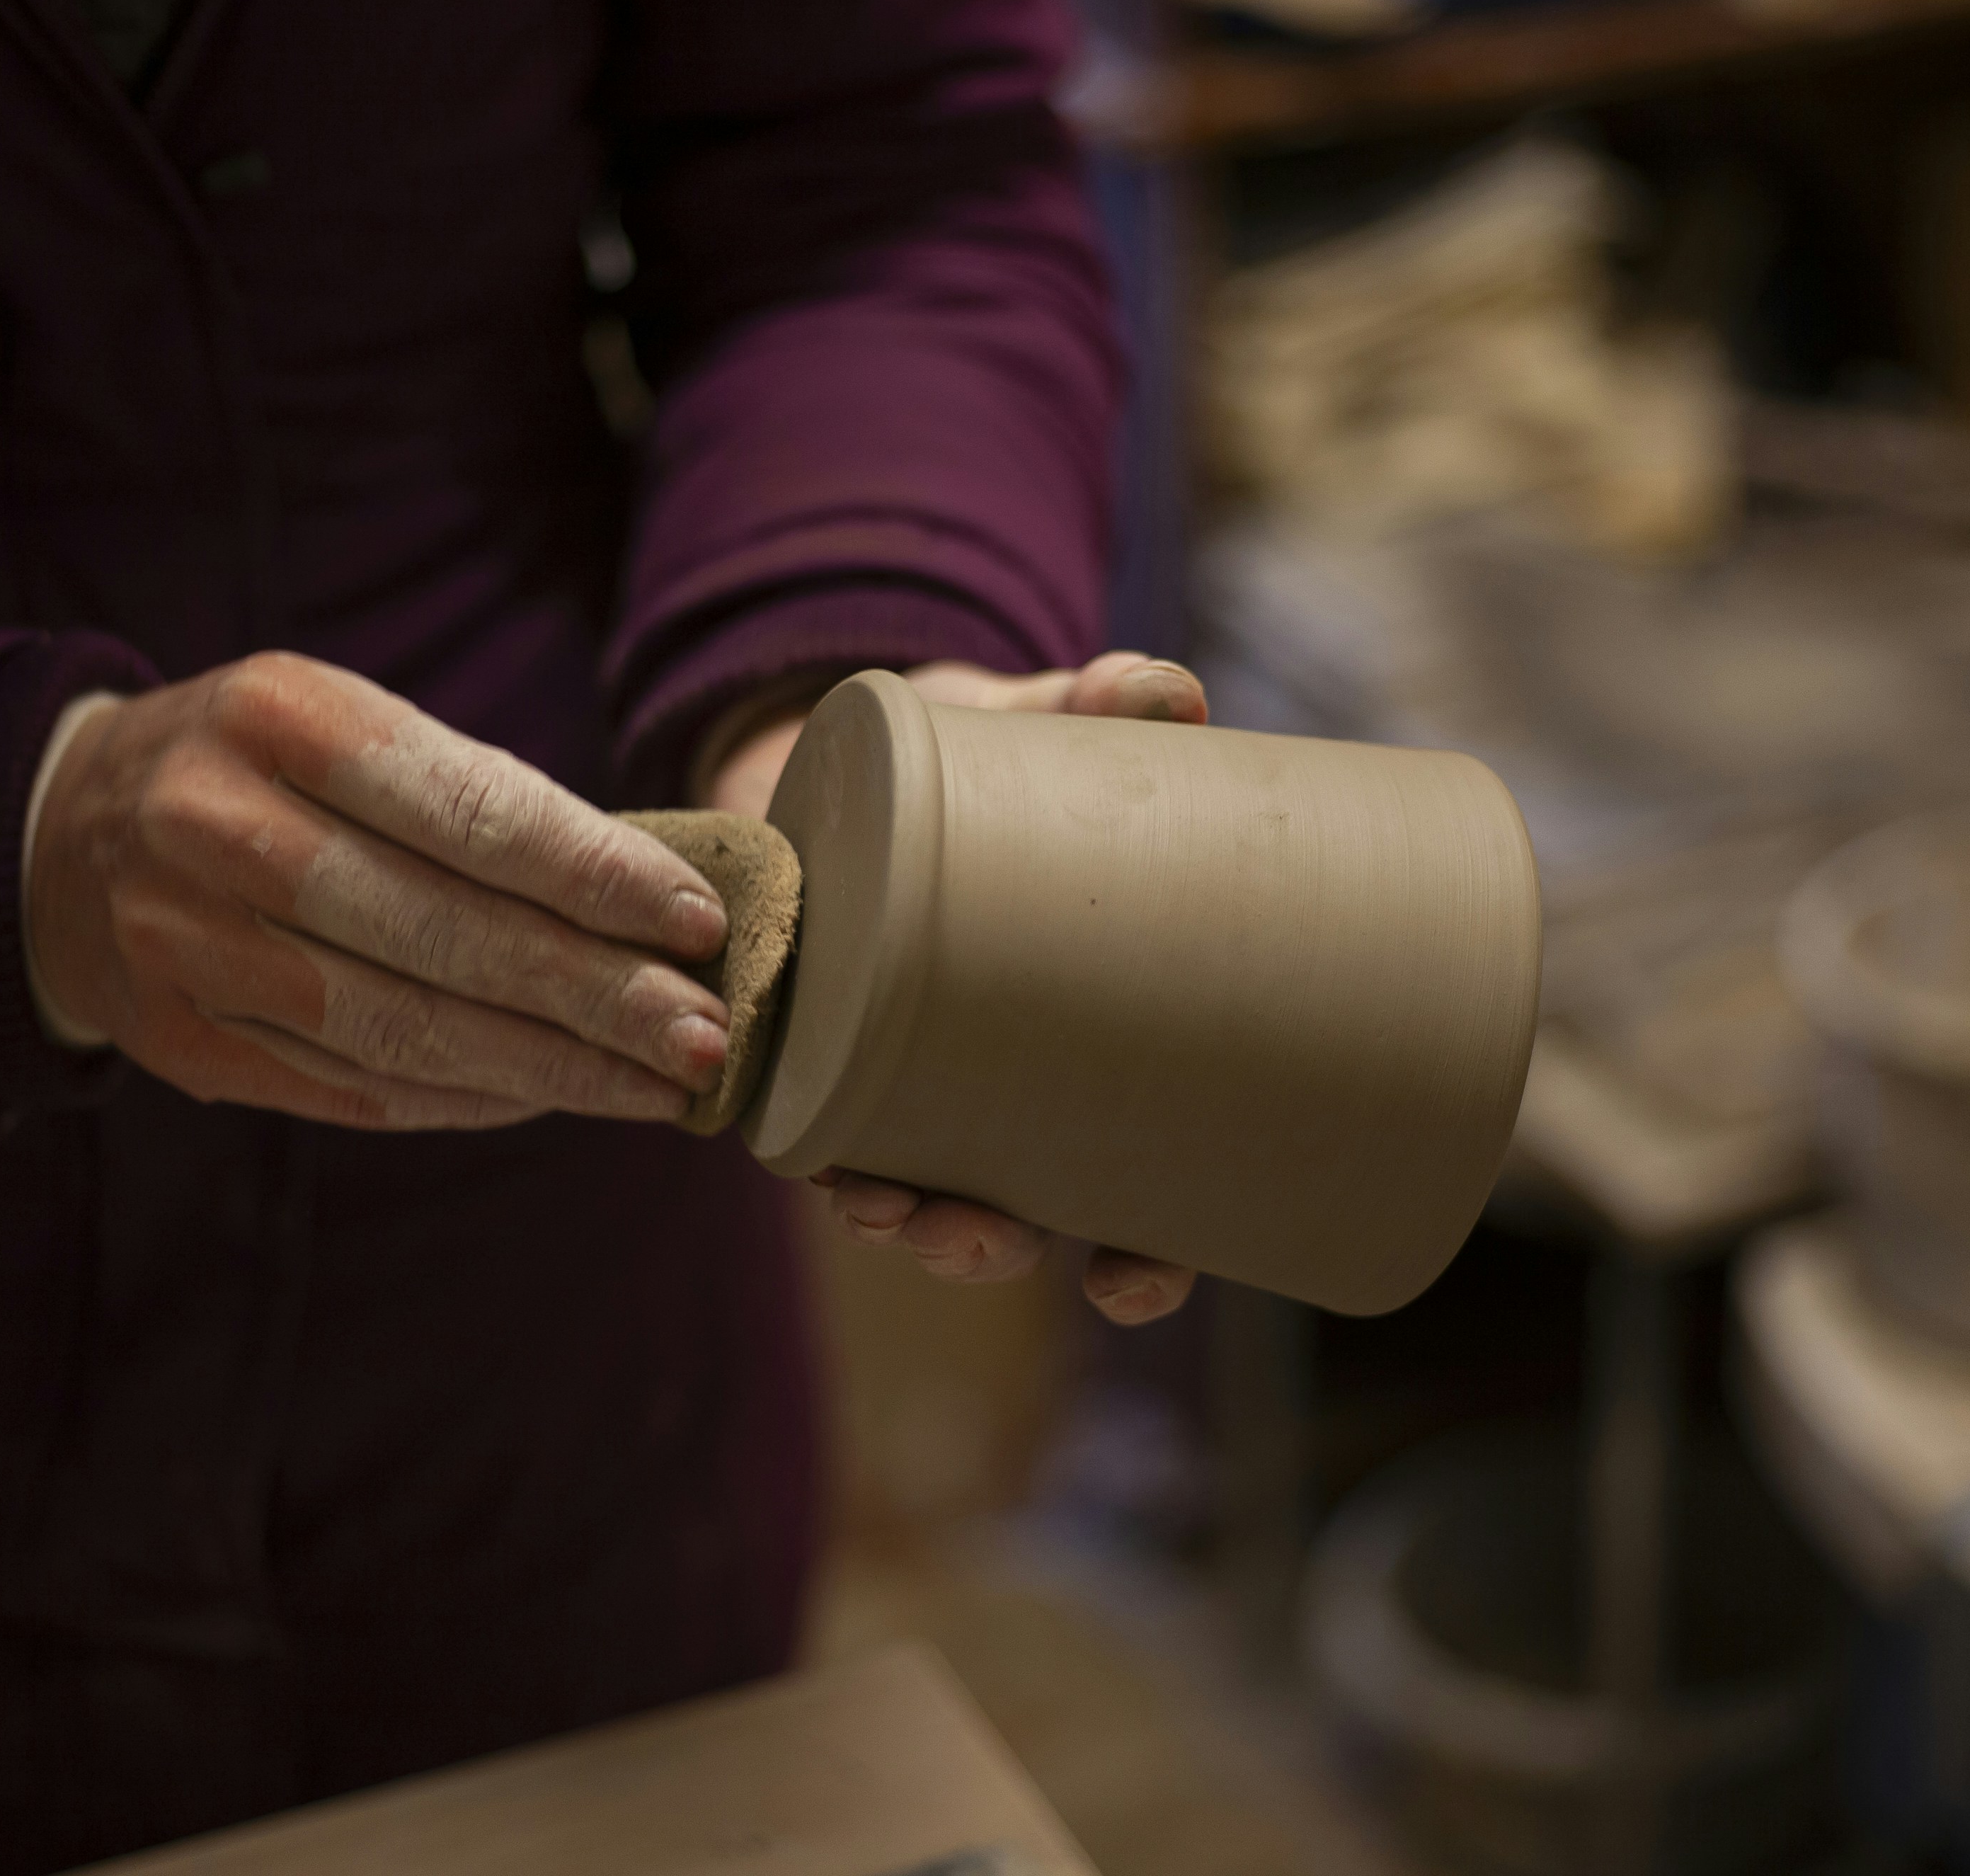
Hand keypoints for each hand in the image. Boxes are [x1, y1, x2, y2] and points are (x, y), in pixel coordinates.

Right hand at [28, 652, 735, 1130]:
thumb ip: (474, 792)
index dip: (594, 876)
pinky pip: (355, 1087)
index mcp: (283, 718)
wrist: (60, 832)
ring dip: (553, 1069)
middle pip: (448, 936)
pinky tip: (551, 1097)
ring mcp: (191, 945)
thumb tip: (649, 892)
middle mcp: (223, 830)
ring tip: (659, 1085)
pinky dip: (468, 1099)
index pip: (472, 809)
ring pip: (407, 1030)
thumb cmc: (258, 765)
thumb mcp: (344, 722)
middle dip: (599, 997)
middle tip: (708, 1038)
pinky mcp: (184, 1042)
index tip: (696, 924)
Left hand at [708, 650, 1207, 1324]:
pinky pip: (808, 1121)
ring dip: (897, 1218)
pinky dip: (812, 1147)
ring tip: (883, 1205)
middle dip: (988, 1247)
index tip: (1129, 1281)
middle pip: (1009, 1218)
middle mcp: (988, 1088)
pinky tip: (808, 1157)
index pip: (1130, 1194)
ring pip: (903, 1189)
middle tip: (976, 1234)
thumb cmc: (977, 759)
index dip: (1143, 1261)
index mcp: (1078, 1055)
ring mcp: (893, 1073)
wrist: (838, 745)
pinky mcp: (806, 1037)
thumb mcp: (1029, 731)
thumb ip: (1089, 707)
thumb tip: (1164, 688)